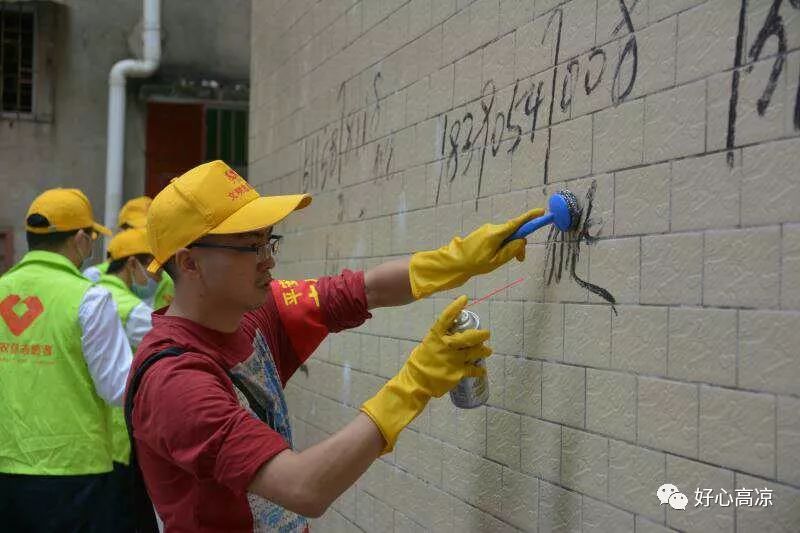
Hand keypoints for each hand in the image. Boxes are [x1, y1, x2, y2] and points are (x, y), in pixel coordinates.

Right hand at [360, 295, 491, 452]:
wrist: (417, 382)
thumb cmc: (420, 362)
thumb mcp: (427, 345)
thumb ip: (440, 339)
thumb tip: (451, 333)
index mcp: (436, 336)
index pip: (447, 317)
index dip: (456, 307)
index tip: (464, 299)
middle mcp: (446, 346)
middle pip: (468, 337)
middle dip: (480, 334)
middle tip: (487, 333)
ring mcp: (454, 359)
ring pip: (474, 352)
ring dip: (483, 350)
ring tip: (488, 350)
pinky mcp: (458, 373)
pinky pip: (473, 369)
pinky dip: (479, 370)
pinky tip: (482, 370)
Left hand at [408, 208, 544, 298]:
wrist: (455, 262)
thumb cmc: (475, 263)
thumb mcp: (496, 261)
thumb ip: (511, 251)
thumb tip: (522, 242)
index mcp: (496, 234)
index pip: (517, 223)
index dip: (530, 217)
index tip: (542, 212)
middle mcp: (493, 228)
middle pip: (514, 232)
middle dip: (519, 244)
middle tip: (519, 260)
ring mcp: (488, 229)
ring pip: (507, 236)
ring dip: (510, 246)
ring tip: (502, 260)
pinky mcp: (484, 233)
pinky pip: (499, 237)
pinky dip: (503, 245)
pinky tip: (495, 256)